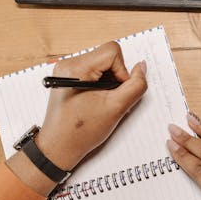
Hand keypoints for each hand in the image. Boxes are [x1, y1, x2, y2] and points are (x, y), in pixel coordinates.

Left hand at [36, 41, 147, 170]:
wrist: (58, 147)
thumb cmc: (81, 131)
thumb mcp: (116, 108)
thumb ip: (135, 85)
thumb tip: (142, 67)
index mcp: (76, 68)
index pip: (112, 52)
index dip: (122, 71)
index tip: (116, 92)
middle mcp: (68, 64)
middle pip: (107, 57)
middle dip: (115, 77)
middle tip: (109, 99)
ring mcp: (67, 70)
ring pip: (102, 64)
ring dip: (108, 82)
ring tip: (100, 102)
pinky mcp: (68, 77)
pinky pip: (93, 71)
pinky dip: (100, 84)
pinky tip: (95, 101)